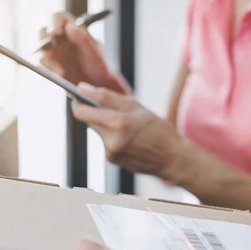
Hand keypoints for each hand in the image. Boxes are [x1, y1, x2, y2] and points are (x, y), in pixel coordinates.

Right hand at [40, 12, 128, 92]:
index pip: (59, 18)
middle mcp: (61, 39)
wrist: (99, 86)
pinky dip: (49, 69)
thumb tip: (70, 26)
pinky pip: (44, 65)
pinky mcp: (52, 66)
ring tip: (58, 67)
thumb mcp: (95, 52)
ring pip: (42, 49)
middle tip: (50, 48)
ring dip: (46, 57)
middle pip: (45, 32)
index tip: (55, 31)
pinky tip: (60, 74)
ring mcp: (55, 53)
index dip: (55, 22)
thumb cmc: (100, 66)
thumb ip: (84, 39)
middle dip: (44, 39)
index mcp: (73, 30)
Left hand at [71, 83, 186, 179]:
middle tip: (111, 109)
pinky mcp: (112, 160)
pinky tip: (130, 139)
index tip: (80, 96)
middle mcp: (111, 140)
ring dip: (107, 125)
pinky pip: (106, 142)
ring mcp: (110, 152)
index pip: (82, 112)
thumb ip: (107, 97)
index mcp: (118, 123)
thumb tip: (84, 89)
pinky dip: (113, 137)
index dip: (78, 102)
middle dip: (95, 112)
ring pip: (98, 131)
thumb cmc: (159, 130)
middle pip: (88, 121)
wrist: (172, 159)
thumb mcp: (136, 107)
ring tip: (128, 127)